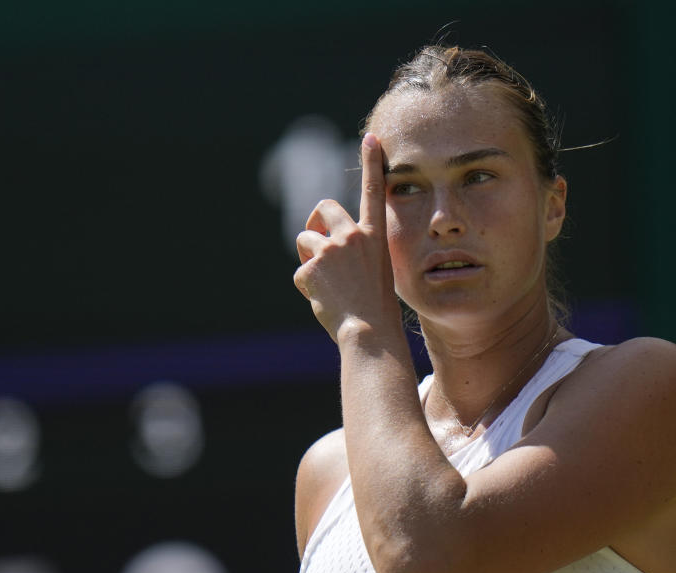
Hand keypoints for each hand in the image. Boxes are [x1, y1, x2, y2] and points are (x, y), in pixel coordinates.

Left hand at [293, 133, 402, 341]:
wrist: (369, 331)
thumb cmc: (375, 309)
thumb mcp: (374, 272)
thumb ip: (355, 254)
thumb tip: (326, 251)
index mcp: (374, 237)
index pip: (373, 192)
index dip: (372, 163)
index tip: (371, 138)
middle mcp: (352, 237)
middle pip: (323, 208)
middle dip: (314, 221)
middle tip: (316, 242)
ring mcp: (330, 250)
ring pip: (305, 241)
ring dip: (308, 259)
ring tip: (325, 285)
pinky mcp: (310, 266)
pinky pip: (300, 271)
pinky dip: (307, 286)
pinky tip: (323, 300)